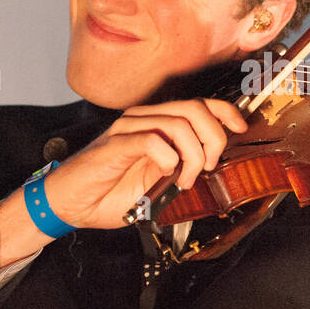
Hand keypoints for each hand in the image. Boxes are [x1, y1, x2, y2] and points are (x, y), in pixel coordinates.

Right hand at [47, 98, 248, 229]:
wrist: (69, 204)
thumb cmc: (110, 193)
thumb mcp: (158, 181)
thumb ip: (183, 168)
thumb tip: (215, 166)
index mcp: (155, 123)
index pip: (199, 103)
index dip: (225, 112)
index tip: (240, 129)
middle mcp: (143, 119)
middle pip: (194, 109)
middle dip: (214, 138)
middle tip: (208, 166)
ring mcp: (128, 129)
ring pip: (178, 124)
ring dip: (192, 155)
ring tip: (186, 179)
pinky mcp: (114, 144)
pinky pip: (152, 140)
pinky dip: (168, 159)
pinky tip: (165, 174)